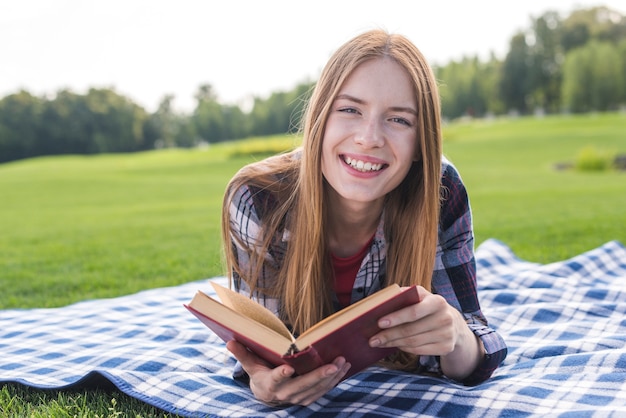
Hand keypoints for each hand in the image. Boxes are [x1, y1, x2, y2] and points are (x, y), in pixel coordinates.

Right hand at [226, 340, 350, 405]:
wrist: (266, 396)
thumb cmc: (259, 374)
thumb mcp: (250, 365)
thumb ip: (242, 354)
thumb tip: (229, 341)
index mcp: (270, 383)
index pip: (276, 378)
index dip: (282, 374)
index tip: (289, 368)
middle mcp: (285, 393)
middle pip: (303, 385)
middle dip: (319, 376)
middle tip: (333, 364)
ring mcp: (298, 397)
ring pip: (316, 389)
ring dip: (331, 377)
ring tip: (342, 363)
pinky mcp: (308, 398)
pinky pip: (323, 391)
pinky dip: (334, 381)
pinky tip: (343, 368)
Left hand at [369, 286, 484, 380]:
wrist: (454, 323)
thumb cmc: (428, 307)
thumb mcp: (421, 296)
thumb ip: (405, 295)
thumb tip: (383, 301)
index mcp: (437, 302)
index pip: (414, 312)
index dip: (396, 318)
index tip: (379, 323)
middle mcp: (445, 318)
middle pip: (411, 330)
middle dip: (389, 335)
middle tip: (373, 339)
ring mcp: (447, 334)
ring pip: (413, 342)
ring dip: (393, 343)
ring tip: (380, 343)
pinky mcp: (446, 348)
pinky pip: (419, 351)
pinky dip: (404, 349)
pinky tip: (395, 345)